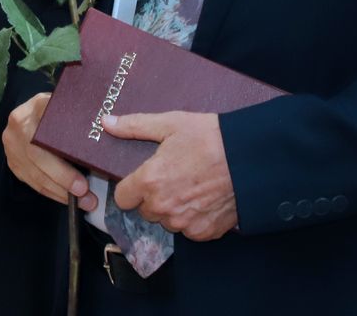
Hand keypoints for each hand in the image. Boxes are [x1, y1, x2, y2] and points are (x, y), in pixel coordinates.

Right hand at [2, 93, 97, 210]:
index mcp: (36, 106)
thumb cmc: (60, 109)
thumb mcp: (68, 104)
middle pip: (37, 155)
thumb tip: (109, 130)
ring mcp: (12, 144)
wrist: (34, 111)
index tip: (84, 172)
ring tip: (84, 202)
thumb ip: (80, 115)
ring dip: (59, 191)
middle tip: (85, 193)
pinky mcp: (13, 161)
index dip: (63, 155)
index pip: (48, 131)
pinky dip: (51, 192)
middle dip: (62, 178)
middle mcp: (19, 124)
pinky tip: (68, 199)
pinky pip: (32, 181)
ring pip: (34, 173)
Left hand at [106, 111, 236, 240]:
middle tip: (172, 177)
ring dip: (173, 209)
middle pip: (145, 210)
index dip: (131, 187)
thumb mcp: (170, 124)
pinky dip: (194, 218)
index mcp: (150, 181)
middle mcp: (164, 207)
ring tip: (190, 186)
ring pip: (167, 221)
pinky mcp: (205, 233)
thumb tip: (107, 122)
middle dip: (153, 197)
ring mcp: (185, 223)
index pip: (122, 198)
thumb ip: (134, 126)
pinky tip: (204, 199)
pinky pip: (189, 230)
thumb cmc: (209, 138)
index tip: (142, 178)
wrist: (250, 158)